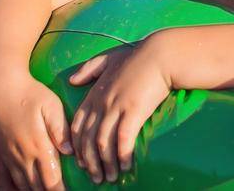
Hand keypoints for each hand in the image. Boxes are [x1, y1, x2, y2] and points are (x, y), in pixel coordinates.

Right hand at [0, 73, 71, 190]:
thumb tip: (71, 151)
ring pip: (21, 184)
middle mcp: (22, 156)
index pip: (51, 180)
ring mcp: (8, 156)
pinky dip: (9, 187)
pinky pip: (2, 177)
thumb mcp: (51, 106)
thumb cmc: (29, 94)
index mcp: (39, 147)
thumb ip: (61, 130)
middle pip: (37, 186)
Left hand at [67, 43, 170, 183]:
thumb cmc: (139, 56)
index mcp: (94, 93)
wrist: (162, 54)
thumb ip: (89, 69)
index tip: (82, 161)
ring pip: (103, 143)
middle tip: (95, 178)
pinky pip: (123, 139)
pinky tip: (125, 166)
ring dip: (105, 163)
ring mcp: (116, 107)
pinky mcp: (134, 111)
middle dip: (90, 162)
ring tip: (110, 178)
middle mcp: (101, 103)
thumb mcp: (109, 58)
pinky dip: (122, 155)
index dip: (77, 146)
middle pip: (87, 139)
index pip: (77, 125)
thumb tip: (72, 80)